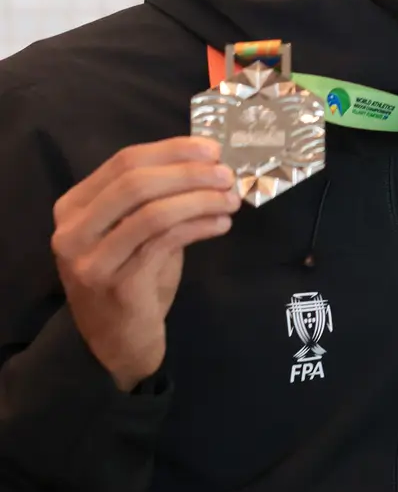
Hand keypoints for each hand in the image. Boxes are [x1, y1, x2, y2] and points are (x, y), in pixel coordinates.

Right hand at [50, 137, 239, 390]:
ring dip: (200, 200)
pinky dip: (199, 226)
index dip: (173, 150)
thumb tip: (209, 162)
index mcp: (74, 206)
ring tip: (231, 199)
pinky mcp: (116, 284)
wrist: (115, 342)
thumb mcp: (136, 230)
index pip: (124, 160)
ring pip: (152, 212)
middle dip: (189, 173)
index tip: (213, 149)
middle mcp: (72, 230)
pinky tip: (221, 224)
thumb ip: (159, 196)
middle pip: (136, 182)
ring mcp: (90, 259)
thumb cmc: (132, 276)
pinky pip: (164, 241)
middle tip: (227, 174)